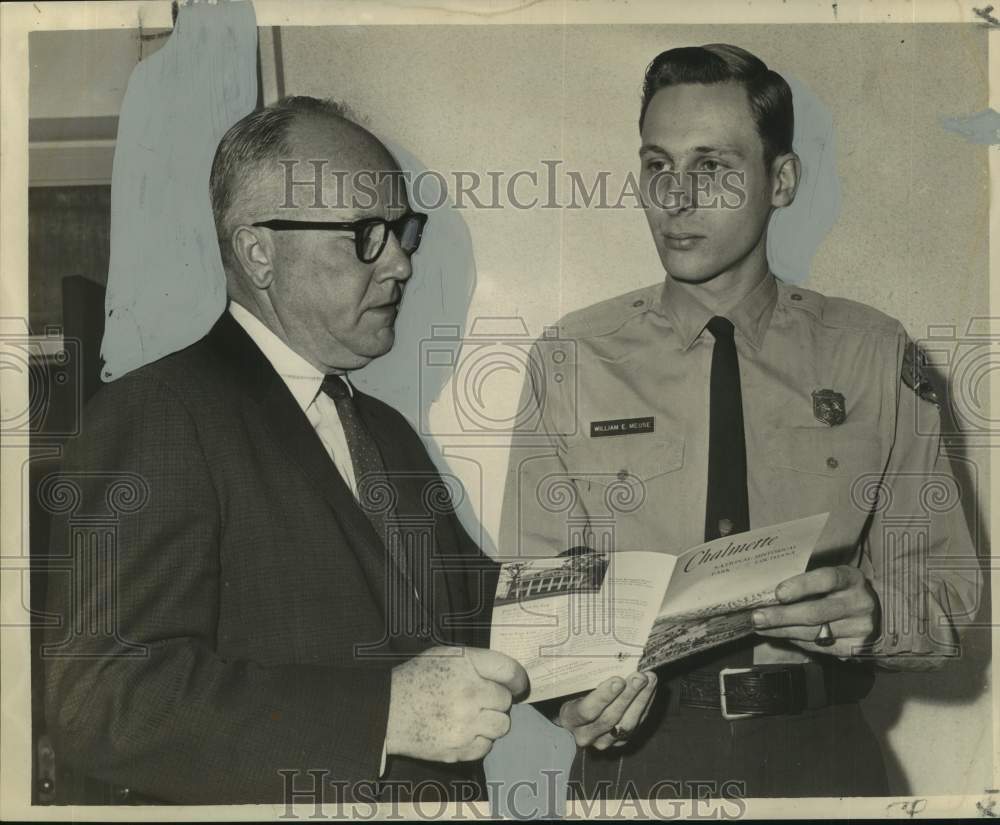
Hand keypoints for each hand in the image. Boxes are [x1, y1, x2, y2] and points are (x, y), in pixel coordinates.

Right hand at [385, 646, 527, 763]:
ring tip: (473, 717)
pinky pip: (486, 747)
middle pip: (505, 701)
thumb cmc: (415, 678)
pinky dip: (479, 741)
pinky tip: (462, 731)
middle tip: (479, 700)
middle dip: (496, 700)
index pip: (509, 671)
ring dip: (491, 721)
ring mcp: (465, 725)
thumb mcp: (445, 655)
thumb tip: (506, 675)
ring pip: (501, 726)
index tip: (517, 685)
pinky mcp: (459, 750)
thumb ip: (476, 661)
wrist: (386, 711)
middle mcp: (470, 695)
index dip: (518, 679)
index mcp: (466, 667)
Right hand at [557, 671, 656, 749]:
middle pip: (610, 718)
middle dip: (627, 696)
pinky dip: (645, 705)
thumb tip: (609, 661)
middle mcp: (586, 735)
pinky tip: (651, 689)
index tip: (618, 680)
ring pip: (627, 725)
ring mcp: (604, 741)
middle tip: (639, 677)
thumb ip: (586, 681)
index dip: (604, 697)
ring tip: (650, 680)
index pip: (587, 711)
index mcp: (570, 719)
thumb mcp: (573, 688)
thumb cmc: (573, 696)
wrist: (576, 721)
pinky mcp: (620, 741)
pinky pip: (636, 725)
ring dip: (641, 700)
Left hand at [752, 565, 879, 658]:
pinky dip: (795, 640)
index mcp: (851, 578)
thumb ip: (808, 582)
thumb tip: (770, 593)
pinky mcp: (854, 649)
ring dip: (782, 631)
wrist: (876, 612)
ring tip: (761, 627)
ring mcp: (859, 629)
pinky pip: (817, 646)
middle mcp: (859, 604)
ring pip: (813, 633)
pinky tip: (780, 634)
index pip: (826, 580)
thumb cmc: (842, 590)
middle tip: (757, 617)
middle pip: (815, 612)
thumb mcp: (832, 577)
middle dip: (781, 616)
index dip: (801, 586)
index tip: (778, 593)